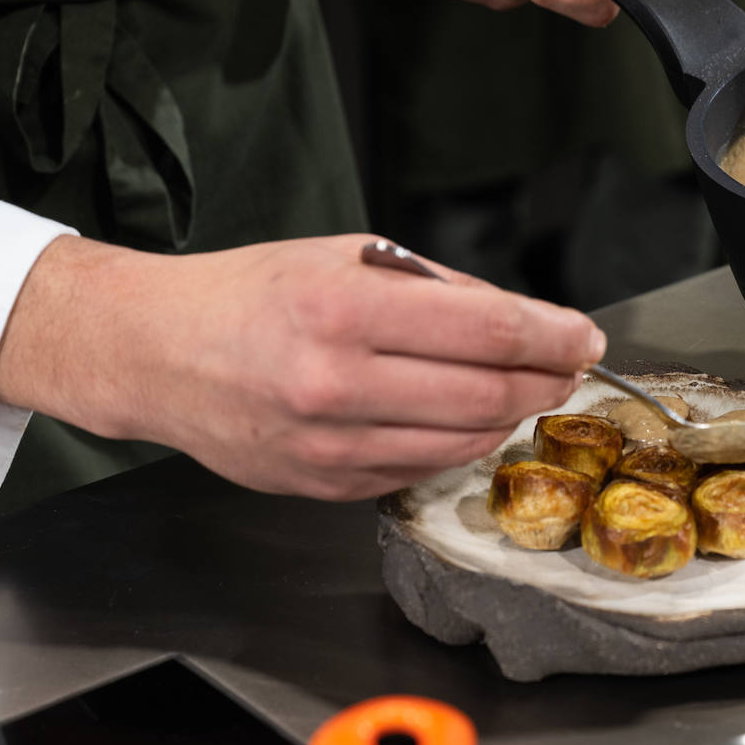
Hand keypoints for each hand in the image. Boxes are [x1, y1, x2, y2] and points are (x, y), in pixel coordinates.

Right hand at [0, 235, 605, 500]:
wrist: (158, 352)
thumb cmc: (251, 294)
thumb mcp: (344, 258)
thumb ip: (435, 289)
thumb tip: (518, 317)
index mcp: (343, 312)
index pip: (486, 328)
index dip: (553, 334)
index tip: (586, 336)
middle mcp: (335, 384)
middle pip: (487, 394)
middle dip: (546, 380)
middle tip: (569, 366)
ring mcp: (328, 446)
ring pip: (463, 441)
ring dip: (511, 416)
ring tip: (528, 389)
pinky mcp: (323, 486)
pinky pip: (421, 469)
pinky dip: (458, 443)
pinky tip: (465, 416)